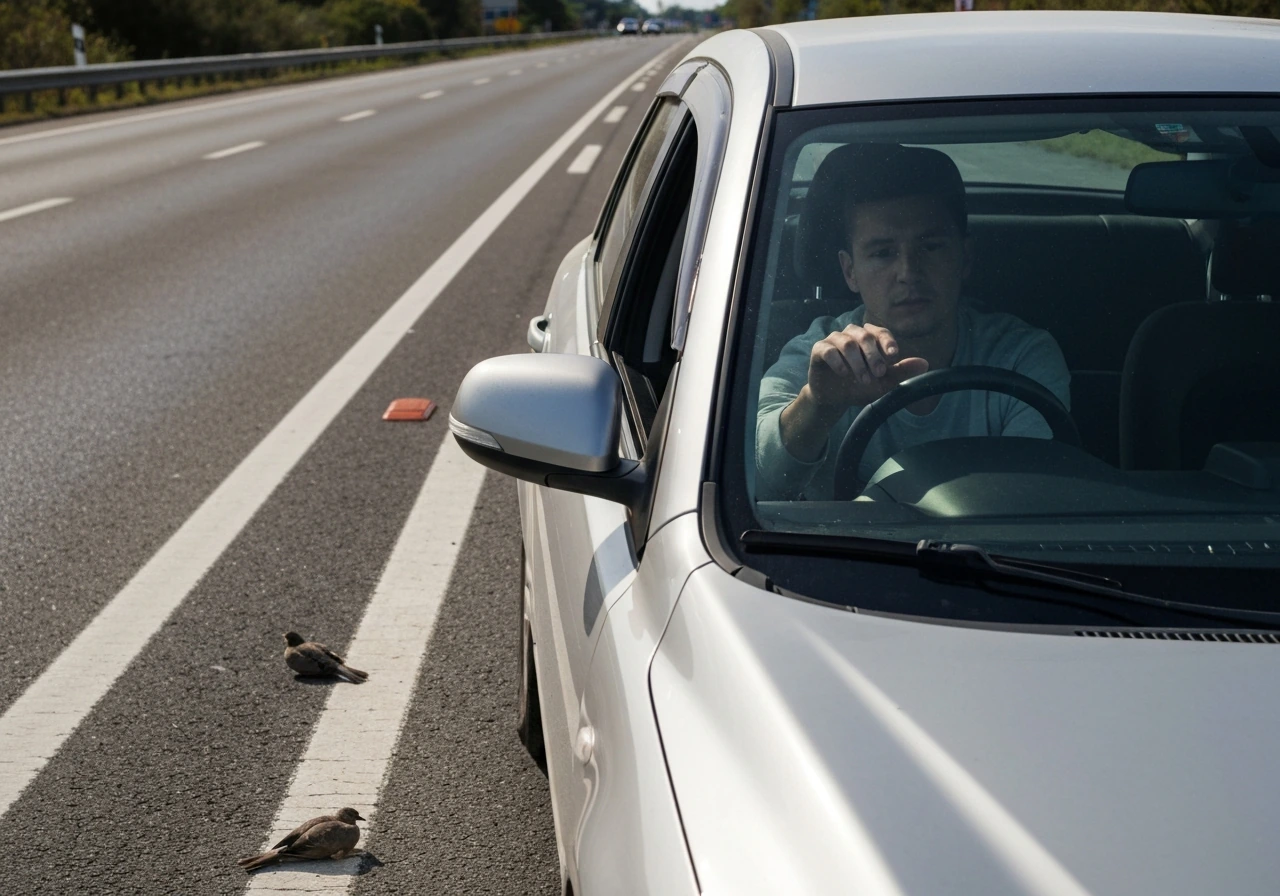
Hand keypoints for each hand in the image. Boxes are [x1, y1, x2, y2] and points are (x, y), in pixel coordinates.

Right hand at [806, 323, 928, 411]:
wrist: (836, 399)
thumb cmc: (861, 386)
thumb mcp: (884, 382)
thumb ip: (901, 371)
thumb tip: (925, 363)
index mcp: (868, 338)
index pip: (880, 332)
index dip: (887, 341)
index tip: (893, 355)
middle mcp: (851, 334)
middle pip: (864, 336)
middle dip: (873, 356)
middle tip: (878, 374)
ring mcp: (834, 340)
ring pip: (847, 343)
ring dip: (857, 363)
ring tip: (863, 380)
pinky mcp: (819, 350)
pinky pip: (828, 350)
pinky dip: (838, 362)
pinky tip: (843, 374)